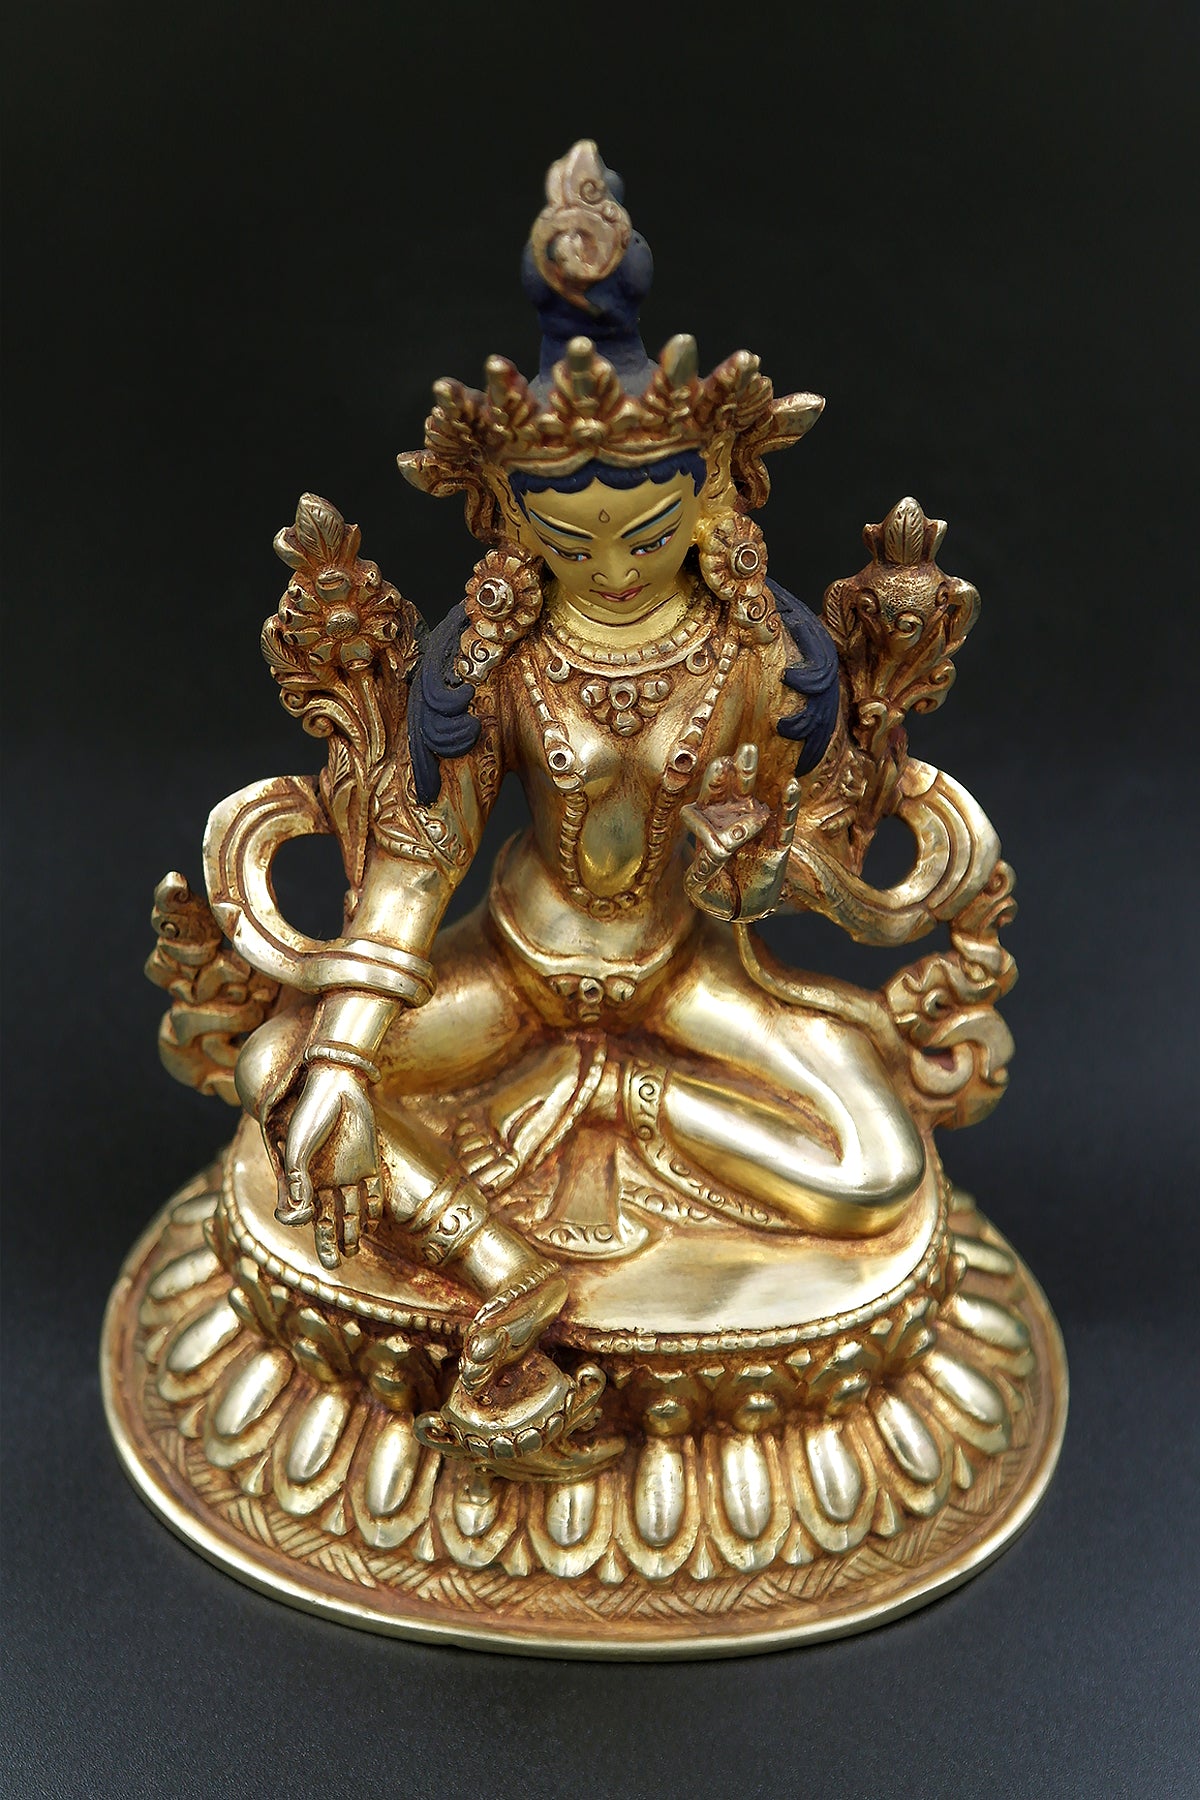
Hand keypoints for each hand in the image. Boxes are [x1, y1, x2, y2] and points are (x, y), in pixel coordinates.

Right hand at [278, 1062, 382, 1267]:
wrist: (337, 1083)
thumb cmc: (311, 1113)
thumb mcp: (297, 1147)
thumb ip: (296, 1180)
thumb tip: (295, 1214)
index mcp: (307, 1177)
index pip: (308, 1214)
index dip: (310, 1232)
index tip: (318, 1250)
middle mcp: (328, 1179)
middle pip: (331, 1218)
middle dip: (332, 1242)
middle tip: (333, 1266)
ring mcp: (350, 1171)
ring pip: (353, 1210)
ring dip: (353, 1231)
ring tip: (352, 1251)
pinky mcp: (369, 1160)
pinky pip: (374, 1191)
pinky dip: (373, 1209)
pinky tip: (372, 1224)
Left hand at [681, 742, 801, 921]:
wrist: (740, 910)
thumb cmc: (715, 892)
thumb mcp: (700, 886)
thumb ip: (703, 869)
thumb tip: (718, 850)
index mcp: (711, 825)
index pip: (711, 799)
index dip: (716, 783)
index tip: (720, 769)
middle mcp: (735, 820)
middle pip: (735, 790)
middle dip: (738, 770)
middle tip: (744, 750)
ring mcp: (758, 830)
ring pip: (758, 801)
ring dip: (755, 780)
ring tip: (754, 755)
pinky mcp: (776, 847)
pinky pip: (784, 824)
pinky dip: (788, 807)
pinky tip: (791, 787)